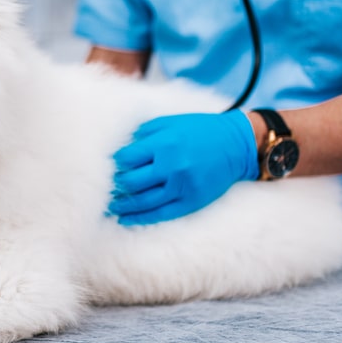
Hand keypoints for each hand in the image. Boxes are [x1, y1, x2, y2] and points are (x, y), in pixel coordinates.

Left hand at [107, 111, 258, 224]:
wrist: (236, 145)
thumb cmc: (198, 131)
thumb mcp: (169, 123)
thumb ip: (142, 135)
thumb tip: (118, 152)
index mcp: (164, 144)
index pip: (126, 159)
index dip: (113, 165)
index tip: (107, 168)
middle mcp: (172, 166)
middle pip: (131, 183)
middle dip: (115, 187)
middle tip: (105, 189)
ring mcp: (182, 187)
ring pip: (142, 202)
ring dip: (122, 205)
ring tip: (110, 206)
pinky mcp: (191, 201)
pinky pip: (160, 214)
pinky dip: (140, 218)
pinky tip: (125, 218)